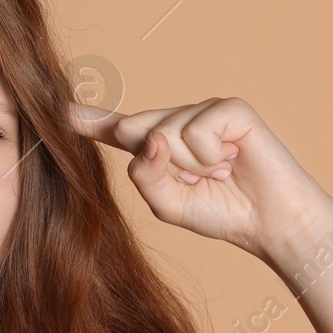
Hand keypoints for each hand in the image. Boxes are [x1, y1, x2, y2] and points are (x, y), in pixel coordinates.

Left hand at [69, 96, 332, 260]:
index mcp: (158, 146)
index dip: (90, 120)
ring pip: (165, 132)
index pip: (117, 129)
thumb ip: (145, 174)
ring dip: (192, 166)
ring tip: (220, 172)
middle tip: (199, 180)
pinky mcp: (230, 108)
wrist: (270, 223)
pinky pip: (196, 131)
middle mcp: (177, 121)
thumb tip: (152, 137)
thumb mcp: (168, 203)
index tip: (61, 111)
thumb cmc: (221, 212)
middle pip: (135, 129)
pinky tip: (232, 161)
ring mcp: (203, 110)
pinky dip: (210, 156)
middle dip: (162, 163)